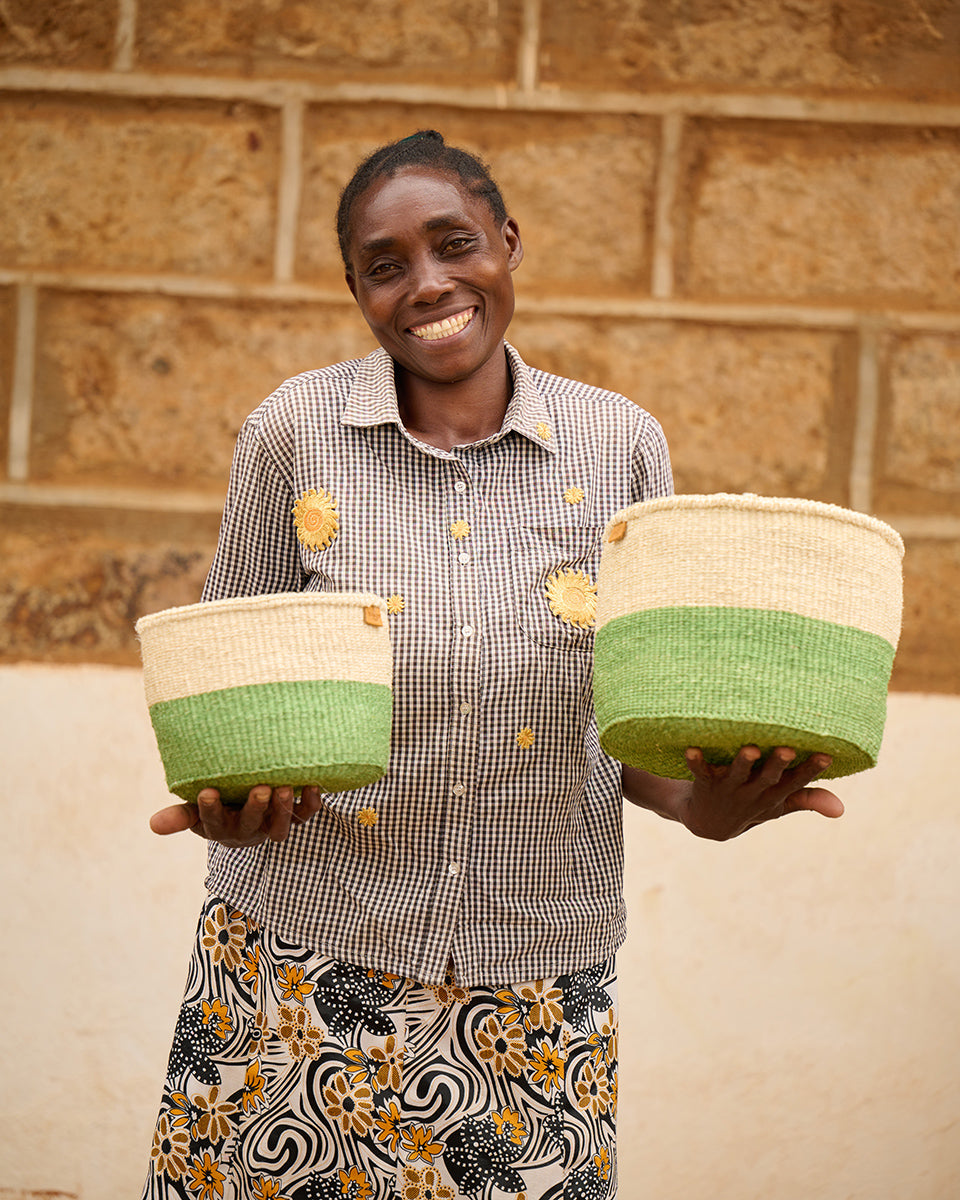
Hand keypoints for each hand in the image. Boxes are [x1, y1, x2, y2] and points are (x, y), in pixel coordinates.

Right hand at [149, 784, 324, 846]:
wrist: (247, 815)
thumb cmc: (219, 807)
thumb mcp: (196, 813)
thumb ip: (180, 817)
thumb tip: (153, 825)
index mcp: (220, 827)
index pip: (212, 821)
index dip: (209, 809)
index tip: (207, 792)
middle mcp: (248, 830)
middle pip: (251, 824)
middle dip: (255, 808)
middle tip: (259, 790)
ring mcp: (271, 825)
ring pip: (280, 827)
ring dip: (284, 809)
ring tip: (285, 789)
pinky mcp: (294, 818)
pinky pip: (305, 815)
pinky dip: (311, 803)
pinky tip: (313, 786)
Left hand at [681, 745, 843, 840]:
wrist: (708, 823)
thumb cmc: (750, 804)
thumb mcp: (780, 805)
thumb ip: (808, 800)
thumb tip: (842, 809)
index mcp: (773, 795)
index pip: (796, 783)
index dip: (811, 770)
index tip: (826, 755)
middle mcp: (752, 792)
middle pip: (767, 778)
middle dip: (777, 765)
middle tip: (788, 750)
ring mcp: (728, 789)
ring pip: (737, 774)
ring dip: (743, 763)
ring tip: (750, 748)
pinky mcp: (705, 783)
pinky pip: (700, 772)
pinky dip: (696, 762)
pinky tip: (692, 749)